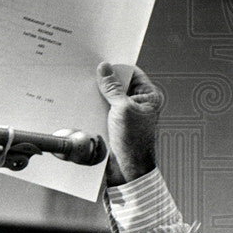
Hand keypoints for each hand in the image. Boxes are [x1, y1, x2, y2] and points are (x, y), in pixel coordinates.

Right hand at [96, 63, 162, 185]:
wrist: (126, 170)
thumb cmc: (133, 142)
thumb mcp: (122, 109)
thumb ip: (112, 88)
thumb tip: (105, 69)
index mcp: (149, 96)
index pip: (132, 73)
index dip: (117, 67)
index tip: (100, 63)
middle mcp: (139, 103)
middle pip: (119, 84)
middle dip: (104, 81)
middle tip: (88, 74)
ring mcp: (126, 114)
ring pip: (109, 98)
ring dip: (97, 95)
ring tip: (84, 89)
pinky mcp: (115, 124)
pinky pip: (103, 110)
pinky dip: (94, 107)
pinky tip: (84, 103)